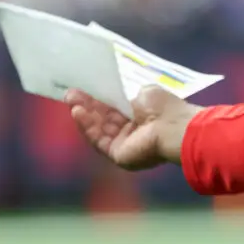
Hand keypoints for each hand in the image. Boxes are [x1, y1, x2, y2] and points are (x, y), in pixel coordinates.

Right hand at [66, 86, 200, 170]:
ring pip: (98, 129)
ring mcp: (124, 144)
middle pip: (103, 119)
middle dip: (87, 105)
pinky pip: (98, 140)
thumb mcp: (144, 93)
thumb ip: (129, 95)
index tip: (82, 88)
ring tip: (71, 101)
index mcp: (141, 116)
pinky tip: (77, 113)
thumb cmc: (163, 107)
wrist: (174, 127)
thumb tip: (119, 94)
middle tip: (69, 93)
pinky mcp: (117, 155)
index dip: (99, 99)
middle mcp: (131, 131)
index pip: (114, 108)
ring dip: (84, 115)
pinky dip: (87, 127)